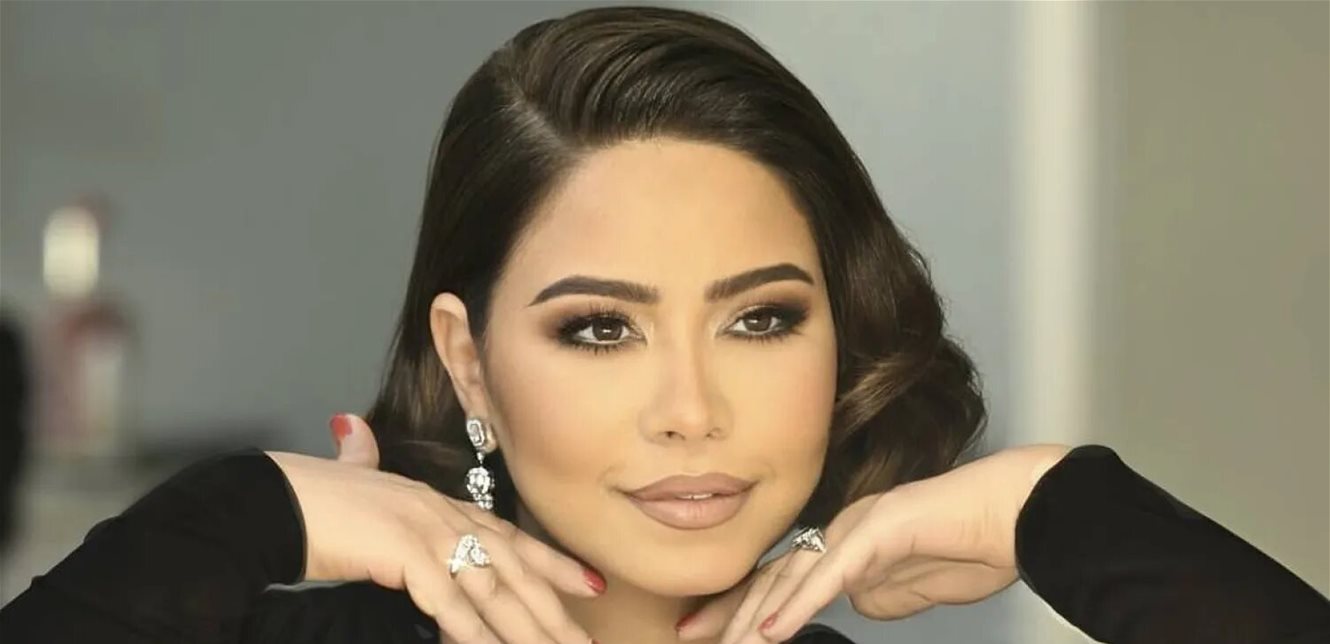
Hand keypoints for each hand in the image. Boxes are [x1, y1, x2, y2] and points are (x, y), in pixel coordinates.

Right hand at [264, 413, 603, 643]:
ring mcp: (427, 530)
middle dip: (554, 610)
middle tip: (585, 643)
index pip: (509, 535)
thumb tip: (349, 429)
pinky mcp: (405, 552)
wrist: (273, 498)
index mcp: (438, 502)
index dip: (552, 562)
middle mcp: (443, 513)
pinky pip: (449, 603)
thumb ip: (359, 459)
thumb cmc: (310, 497)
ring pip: (491, 590)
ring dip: (526, 630)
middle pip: (512, 568)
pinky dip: (475, 633)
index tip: (590, 585)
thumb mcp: (349, 480)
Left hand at [676, 444, 1072, 642]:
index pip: (784, 576)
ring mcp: (860, 525)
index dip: (744, 605)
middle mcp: (844, 527)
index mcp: (849, 539)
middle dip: (729, 610)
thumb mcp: (915, 588)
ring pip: (794, 575)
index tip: (710, 632)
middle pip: (775, 574)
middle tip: (688, 634)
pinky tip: (772, 632)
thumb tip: (852, 607)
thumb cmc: (978, 543)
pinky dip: (800, 604)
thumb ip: (876, 595)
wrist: (1020, 512)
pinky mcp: (881, 531)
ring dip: (756, 616)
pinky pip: (833, 574)